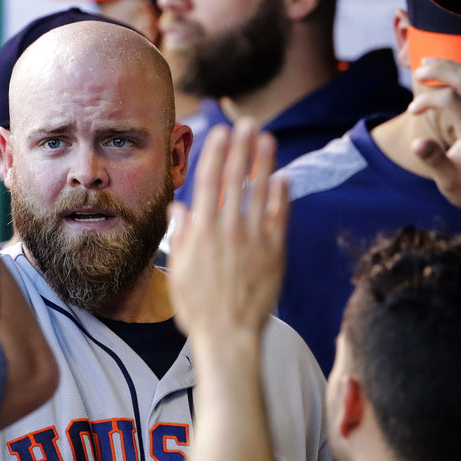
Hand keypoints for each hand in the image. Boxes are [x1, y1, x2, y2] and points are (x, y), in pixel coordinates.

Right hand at [167, 120, 288, 338]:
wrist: (228, 336)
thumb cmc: (198, 308)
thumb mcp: (178, 271)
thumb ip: (180, 236)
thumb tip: (179, 209)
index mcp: (201, 233)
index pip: (209, 183)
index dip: (216, 155)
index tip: (222, 133)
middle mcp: (227, 231)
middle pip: (236, 180)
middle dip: (242, 148)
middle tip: (248, 123)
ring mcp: (253, 241)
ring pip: (260, 193)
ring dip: (264, 163)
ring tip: (268, 139)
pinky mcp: (274, 254)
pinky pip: (279, 218)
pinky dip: (281, 197)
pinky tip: (282, 178)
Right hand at [408, 57, 460, 210]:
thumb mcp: (450, 182)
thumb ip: (435, 160)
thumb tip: (416, 144)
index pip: (450, 98)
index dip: (427, 99)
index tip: (412, 110)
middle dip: (440, 70)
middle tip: (418, 70)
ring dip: (454, 66)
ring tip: (430, 64)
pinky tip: (455, 73)